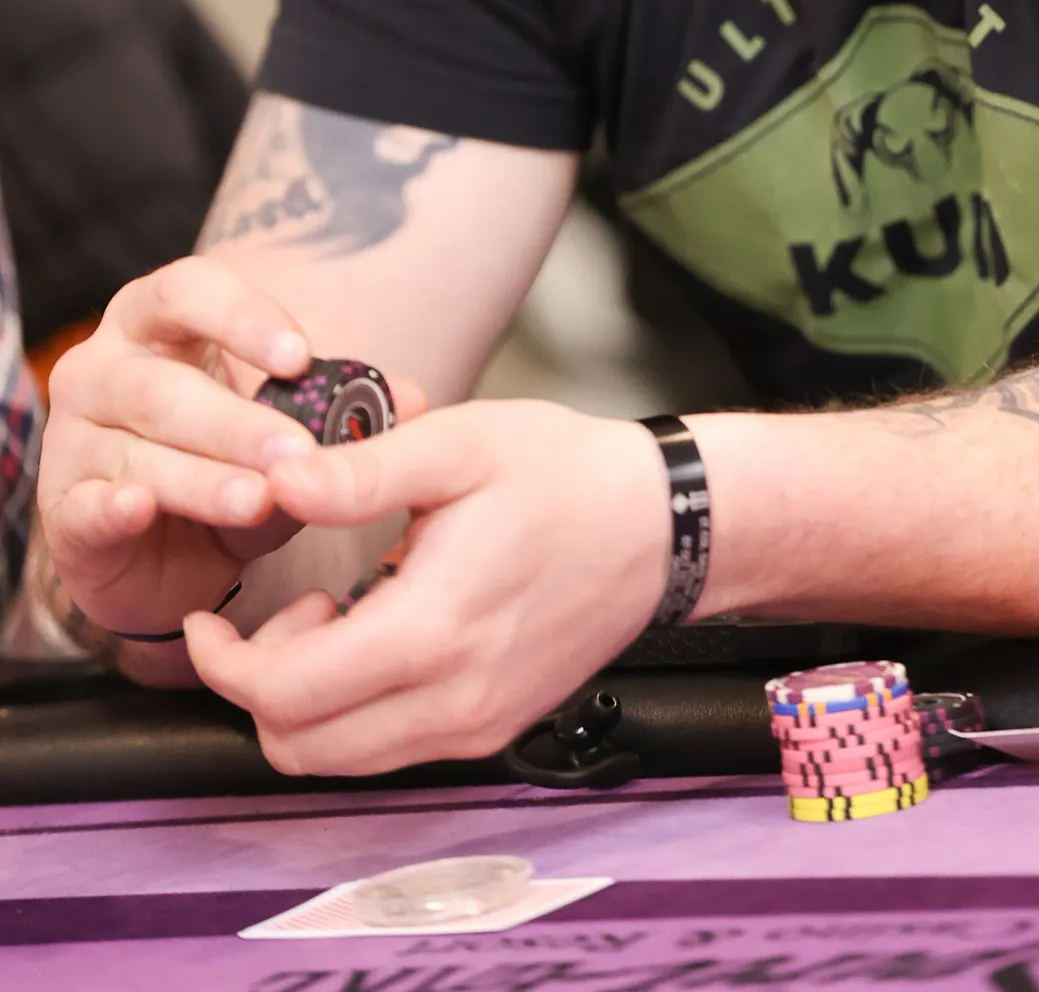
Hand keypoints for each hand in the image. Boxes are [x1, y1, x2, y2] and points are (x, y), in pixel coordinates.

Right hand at [40, 255, 324, 638]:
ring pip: (136, 449)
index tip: (301, 355)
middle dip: (236, 420)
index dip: (243, 317)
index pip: (190, 290)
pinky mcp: (64, 508)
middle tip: (298, 451)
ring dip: (202, 475)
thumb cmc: (228, 461)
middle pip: (164, 383)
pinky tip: (141, 506)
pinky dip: (114, 506)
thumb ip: (342, 412)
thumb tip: (417, 399)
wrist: (168, 554)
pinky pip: (85, 506)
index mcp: (158, 321)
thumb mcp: (289, 431)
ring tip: (258, 498)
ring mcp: (76, 438)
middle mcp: (104, 367)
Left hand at [185, 400, 670, 774]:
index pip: (283, 695)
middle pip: (297, 746)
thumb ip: (361, 471)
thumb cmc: (565, 473)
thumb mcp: (459, 444)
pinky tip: (383, 632)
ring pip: (340, 760)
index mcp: (431, 631)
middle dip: (259, 684)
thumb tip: (275, 480)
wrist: (662, 525)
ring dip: (307, 702)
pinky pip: (390, 750)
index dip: (222, 663)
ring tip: (338, 615)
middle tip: (286, 610)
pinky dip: (356, 710)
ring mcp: (475, 726)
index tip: (210, 617)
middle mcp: (451, 703)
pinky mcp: (493, 729)